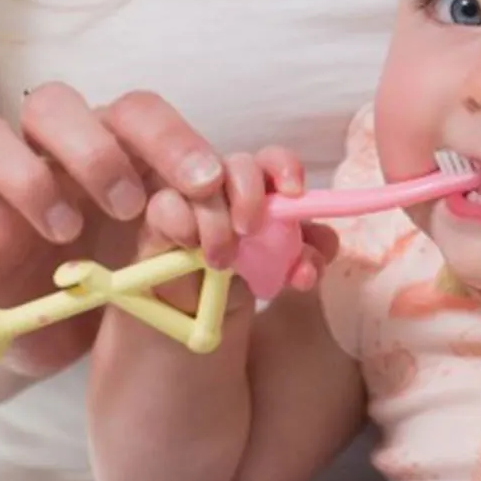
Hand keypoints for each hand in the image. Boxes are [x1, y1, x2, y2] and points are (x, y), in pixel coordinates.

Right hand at [0, 83, 228, 377]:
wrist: (45, 339)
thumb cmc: (116, 287)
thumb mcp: (160, 267)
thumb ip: (189, 240)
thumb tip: (224, 228)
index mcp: (108, 149)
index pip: (136, 112)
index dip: (174, 139)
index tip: (207, 186)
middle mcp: (44, 154)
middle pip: (54, 105)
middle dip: (97, 148)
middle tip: (130, 205)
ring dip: (28, 177)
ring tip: (67, 233)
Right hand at [142, 144, 337, 297]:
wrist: (198, 318)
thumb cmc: (241, 284)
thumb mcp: (281, 272)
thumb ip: (306, 254)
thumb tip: (326, 244)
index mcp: (259, 192)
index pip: (272, 162)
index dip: (284, 167)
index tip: (294, 192)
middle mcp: (224, 187)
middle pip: (237, 163)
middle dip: (249, 192)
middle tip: (250, 229)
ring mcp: (188, 198)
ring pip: (202, 184)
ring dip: (216, 218)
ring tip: (221, 260)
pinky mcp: (155, 219)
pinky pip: (165, 205)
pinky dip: (181, 221)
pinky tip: (190, 245)